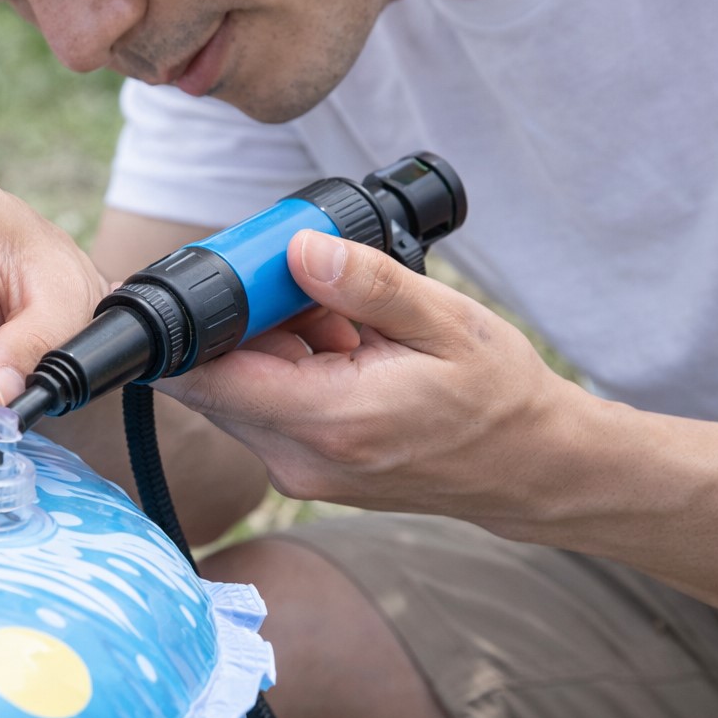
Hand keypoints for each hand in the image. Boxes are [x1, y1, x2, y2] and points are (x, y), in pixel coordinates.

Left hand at [152, 229, 586, 527]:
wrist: (532, 469)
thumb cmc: (498, 397)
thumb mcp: (446, 323)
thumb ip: (368, 285)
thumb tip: (299, 248)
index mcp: (330, 420)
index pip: (207, 378)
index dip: (184, 327)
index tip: (197, 280)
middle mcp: (299, 457)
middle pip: (216, 378)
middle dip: (240, 322)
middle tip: (300, 284)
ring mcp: (298, 470)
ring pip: (239, 390)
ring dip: (269, 345)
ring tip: (344, 324)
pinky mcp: (304, 468)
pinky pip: (266, 407)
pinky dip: (289, 368)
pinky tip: (345, 350)